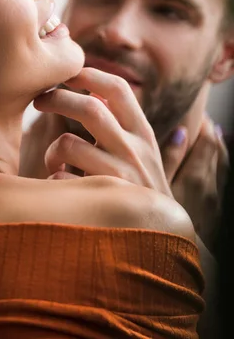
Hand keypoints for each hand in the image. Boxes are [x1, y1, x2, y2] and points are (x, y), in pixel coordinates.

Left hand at [33, 67, 171, 196]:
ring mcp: (119, 175)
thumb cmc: (145, 191)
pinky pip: (61, 179)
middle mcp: (134, 149)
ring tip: (53, 158)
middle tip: (40, 100)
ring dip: (52, 149)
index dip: (89, 75)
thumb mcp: (149, 157)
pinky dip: (54, 178)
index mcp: (142, 133)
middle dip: (59, 98)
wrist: (162, 240)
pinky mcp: (102, 201)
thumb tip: (140, 110)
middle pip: (90, 108)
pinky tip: (59, 184)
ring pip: (69, 144)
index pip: (118, 89)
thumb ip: (137, 130)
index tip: (67, 74)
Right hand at [161, 116, 228, 248]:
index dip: (204, 125)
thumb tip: (180, 133)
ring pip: (222, 165)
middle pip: (218, 151)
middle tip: (203, 120)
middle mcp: (211, 186)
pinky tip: (213, 165)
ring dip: (217, 149)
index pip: (207, 141)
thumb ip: (168, 159)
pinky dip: (218, 166)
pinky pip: (221, 180)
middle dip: (211, 133)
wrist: (175, 263)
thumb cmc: (161, 225)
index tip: (196, 114)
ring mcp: (215, 199)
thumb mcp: (156, 188)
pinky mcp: (215, 212)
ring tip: (211, 135)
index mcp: (197, 176)